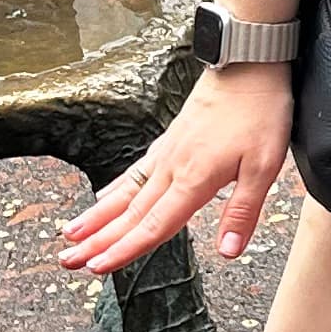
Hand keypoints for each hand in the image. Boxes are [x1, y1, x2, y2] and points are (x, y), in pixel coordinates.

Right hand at [59, 65, 292, 276]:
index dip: (125, 250)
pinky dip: (114, 189)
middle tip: (66, 261)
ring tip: (69, 235)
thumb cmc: (260, 112)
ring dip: (96, 217)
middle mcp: (172, 168)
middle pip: (129, 214)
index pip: (153, 225)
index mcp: (193, 179)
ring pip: (124, 193)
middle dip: (96, 240)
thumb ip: (243, 211)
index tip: (97, 268)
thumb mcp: (264, 166)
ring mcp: (166, 153)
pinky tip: (102, 198)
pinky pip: (134, 172)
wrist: (247, 63)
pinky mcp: (168, 140)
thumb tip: (228, 253)